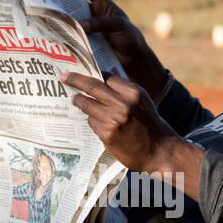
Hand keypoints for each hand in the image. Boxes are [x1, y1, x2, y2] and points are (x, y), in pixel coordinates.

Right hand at [60, 0, 168, 95]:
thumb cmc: (130, 37)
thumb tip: (79, 25)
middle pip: (74, 4)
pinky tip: (55, 36)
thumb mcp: (118, 26)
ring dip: (61, 20)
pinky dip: (66, 36)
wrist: (133, 59)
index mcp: (102, 5)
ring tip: (45, 15)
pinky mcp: (86, 42)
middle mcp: (93, 14)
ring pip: (72, 21)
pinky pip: (74, 37)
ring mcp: (89, 28)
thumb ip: (100, 23)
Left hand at [60, 70, 176, 171]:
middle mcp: (123, 105)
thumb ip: (124, 89)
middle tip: (64, 77)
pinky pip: (92, 122)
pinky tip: (98, 122)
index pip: (106, 77)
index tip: (82, 71)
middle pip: (92, 86)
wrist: (158, 151)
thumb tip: (103, 77)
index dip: (93, 74)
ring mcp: (113, 120)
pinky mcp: (107, 135)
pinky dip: (92, 120)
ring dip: (79, 101)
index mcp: (134, 93)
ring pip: (88, 105)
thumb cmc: (150, 124)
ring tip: (74, 99)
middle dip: (75, 80)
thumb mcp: (143, 101)